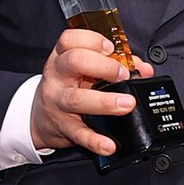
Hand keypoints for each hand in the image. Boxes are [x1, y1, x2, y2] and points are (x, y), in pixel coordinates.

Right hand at [31, 28, 153, 155]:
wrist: (40, 118)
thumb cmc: (67, 88)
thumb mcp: (83, 71)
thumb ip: (115, 64)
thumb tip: (143, 69)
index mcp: (62, 57)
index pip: (70, 40)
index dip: (93, 40)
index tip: (112, 48)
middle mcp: (57, 77)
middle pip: (75, 62)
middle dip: (104, 66)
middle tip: (123, 75)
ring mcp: (58, 102)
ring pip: (77, 99)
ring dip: (105, 102)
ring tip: (126, 104)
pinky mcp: (63, 127)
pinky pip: (80, 134)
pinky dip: (96, 141)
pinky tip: (109, 144)